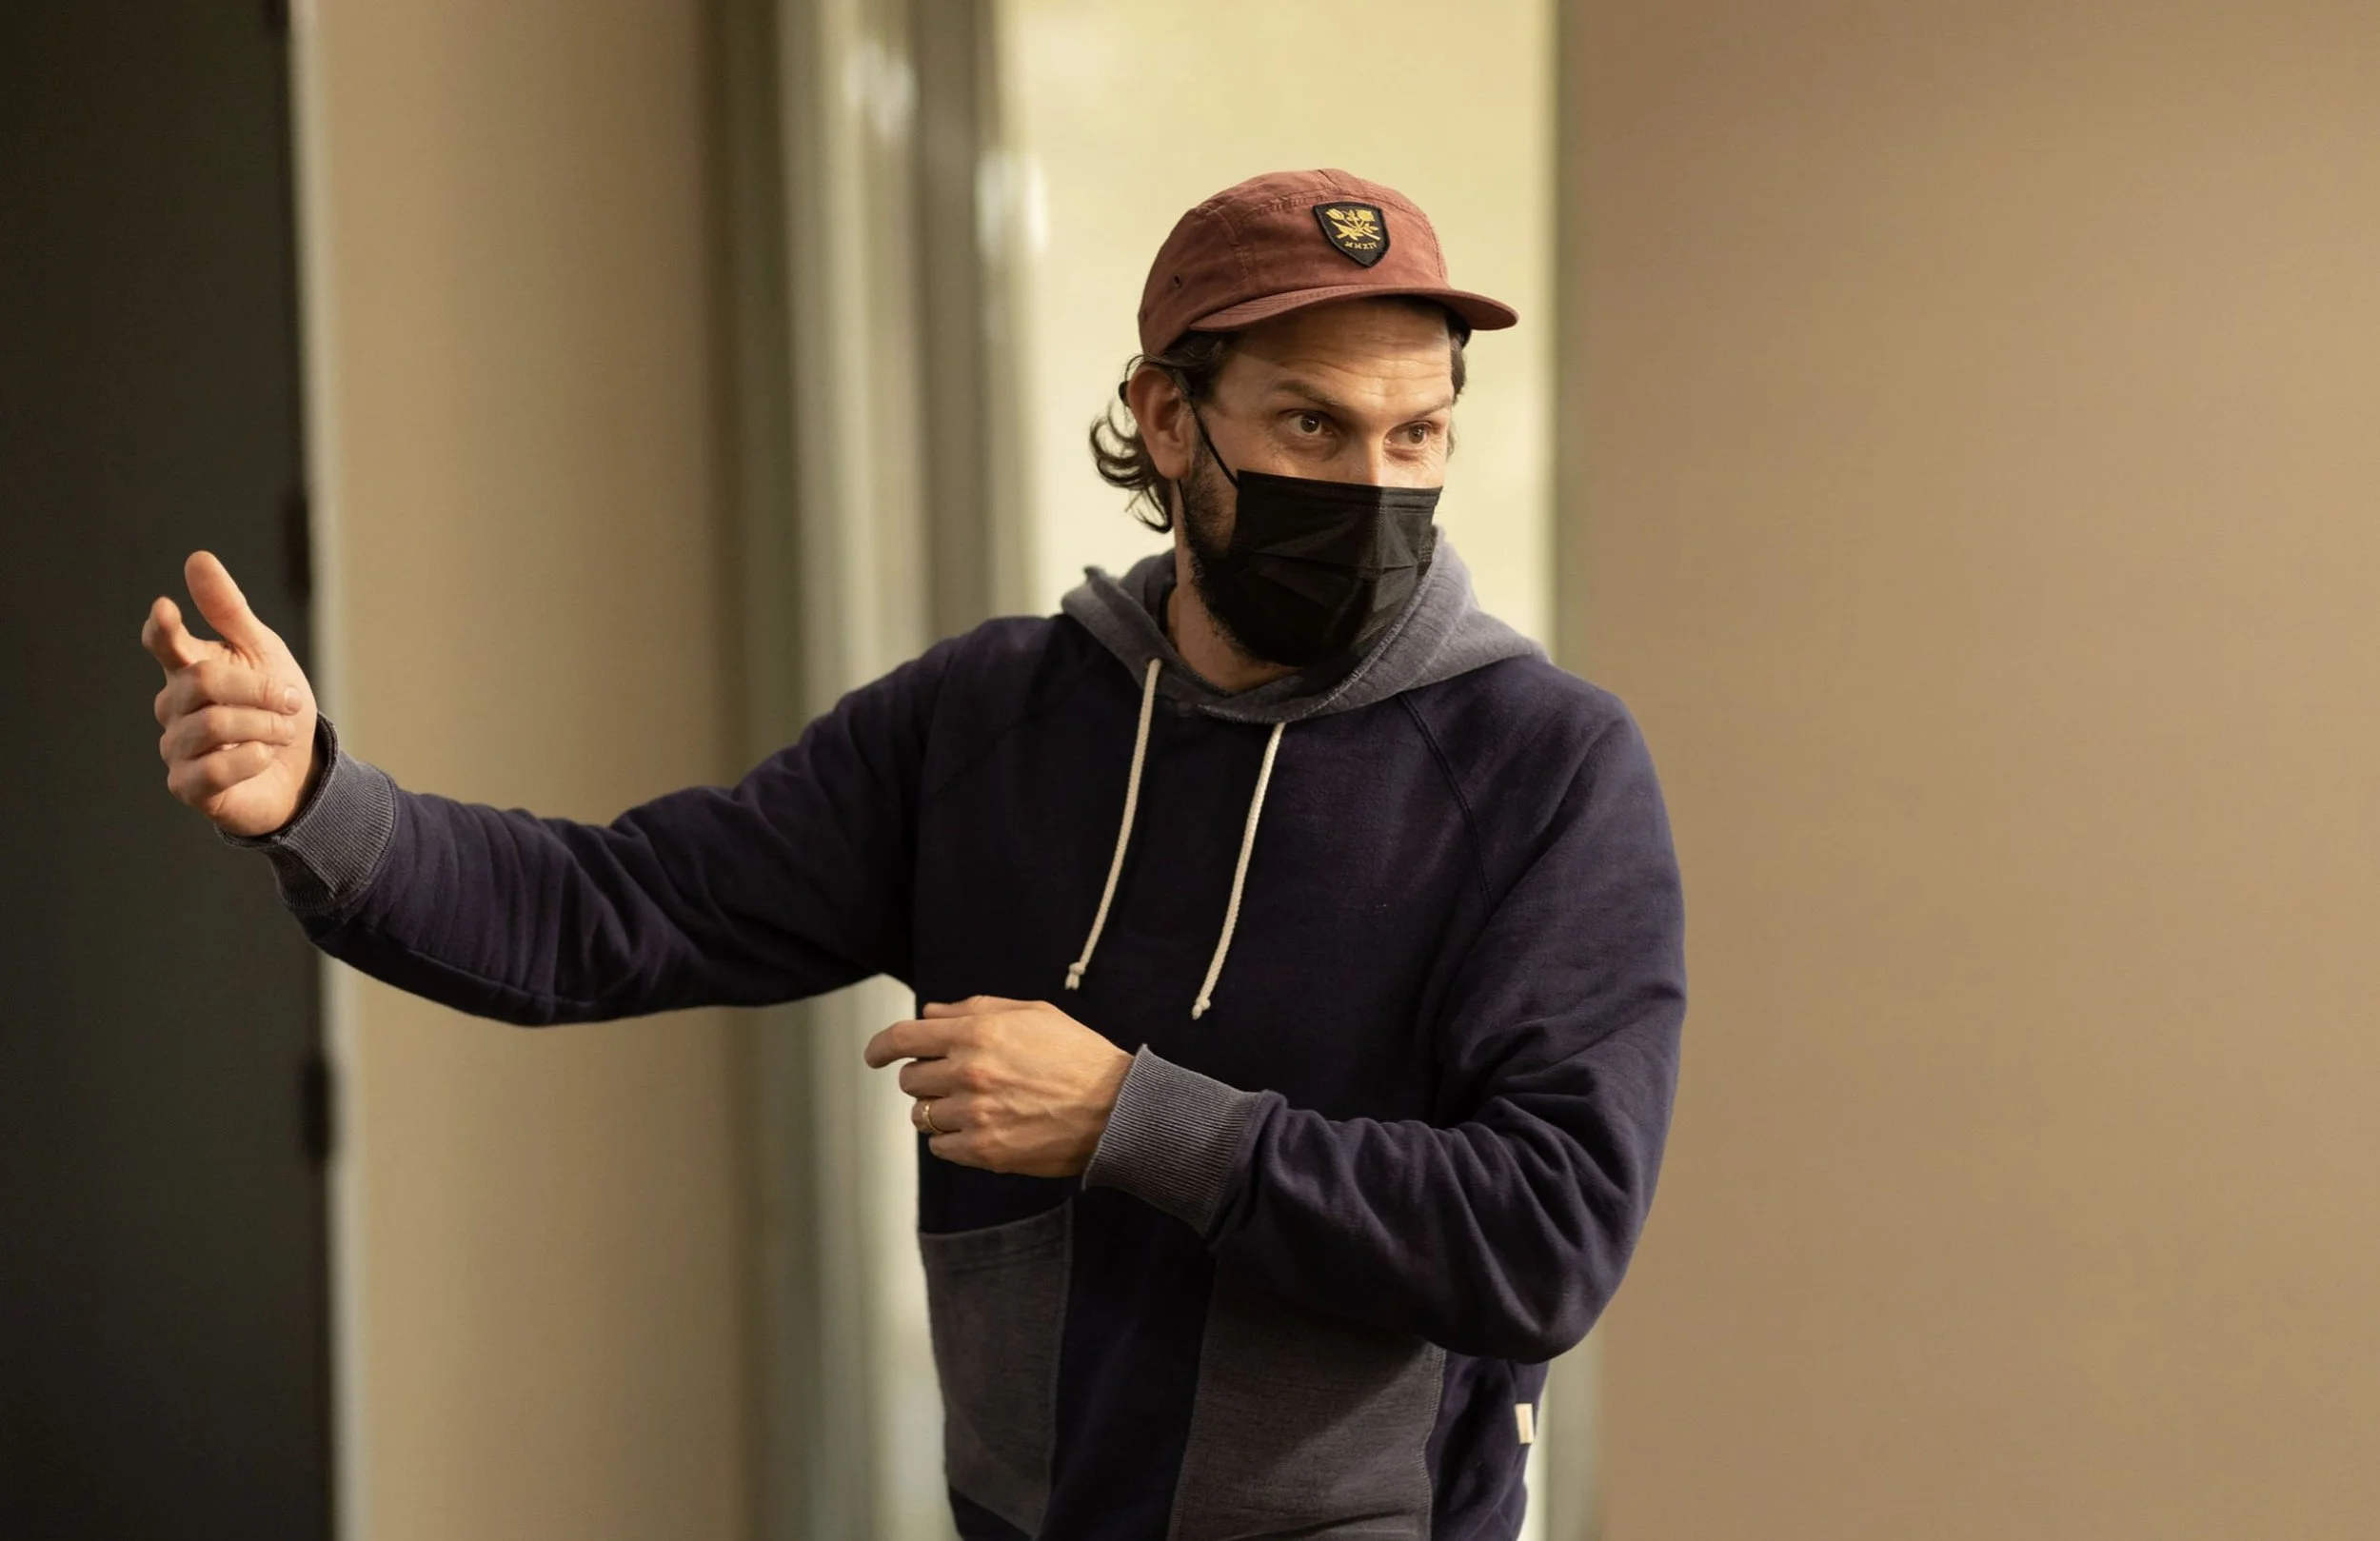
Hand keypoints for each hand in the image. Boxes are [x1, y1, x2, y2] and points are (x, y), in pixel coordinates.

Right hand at [141, 550, 319, 836]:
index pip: (163, 643)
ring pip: (214, 724)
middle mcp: (173, 706)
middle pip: (204, 681)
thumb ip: (229, 611)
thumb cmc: (274, 707)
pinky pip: (213, 769)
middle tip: (289, 700)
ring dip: (265, 726)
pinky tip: (263, 757)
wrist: (301, 769)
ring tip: (283, 731)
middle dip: (259, 689)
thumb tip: (198, 558)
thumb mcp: (263, 653)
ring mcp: (176, 748)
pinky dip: (253, 759)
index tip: (167, 609)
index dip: (162, 628)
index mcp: (189, 669)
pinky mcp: (188, 787)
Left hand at [863, 996, 1132, 1177]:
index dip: (880, 1047)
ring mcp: (975, 1114)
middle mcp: (969, 1071)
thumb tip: (930, 1014)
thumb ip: (974, 1009)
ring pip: (922, 1115)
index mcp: (978, 1032)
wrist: (1116, 1108)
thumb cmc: (1078, 1057)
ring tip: (972, 1107)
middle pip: (910, 1079)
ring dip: (937, 1111)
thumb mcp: (1032, 1014)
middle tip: (952, 1080)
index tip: (874, 1056)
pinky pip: (940, 1147)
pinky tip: (980, 1129)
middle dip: (924, 1078)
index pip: (903, 1038)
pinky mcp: (984, 1150)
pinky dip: (951, 1140)